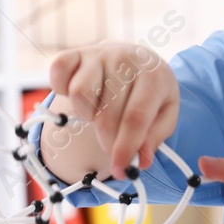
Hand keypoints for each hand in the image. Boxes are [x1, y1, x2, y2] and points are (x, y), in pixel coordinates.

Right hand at [46, 42, 179, 176]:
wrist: (136, 59)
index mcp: (153, 75)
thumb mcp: (165, 114)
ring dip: (87, 114)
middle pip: (106, 113)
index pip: (135, 118)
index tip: (120, 170)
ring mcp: (98, 54)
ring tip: (99, 114)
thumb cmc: (150, 92)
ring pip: (79, 94)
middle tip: (112, 145)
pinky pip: (58, 74)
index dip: (125, 148)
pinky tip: (82, 97)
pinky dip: (62, 90)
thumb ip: (155, 138)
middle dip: (107, 140)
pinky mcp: (76, 53)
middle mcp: (125, 59)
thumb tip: (140, 162)